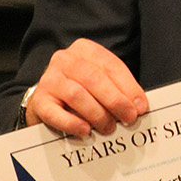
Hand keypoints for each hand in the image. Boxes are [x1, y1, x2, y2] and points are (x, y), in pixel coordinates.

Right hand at [26, 38, 147, 137]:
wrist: (48, 100)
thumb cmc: (83, 90)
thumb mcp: (102, 82)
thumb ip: (119, 89)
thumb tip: (138, 107)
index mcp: (85, 50)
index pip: (111, 66)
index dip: (129, 87)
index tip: (140, 107)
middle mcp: (65, 59)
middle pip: (94, 78)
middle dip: (115, 101)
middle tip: (129, 118)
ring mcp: (49, 79)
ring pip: (77, 95)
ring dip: (97, 114)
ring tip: (108, 128)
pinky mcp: (39, 100)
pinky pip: (56, 113)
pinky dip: (73, 123)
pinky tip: (86, 131)